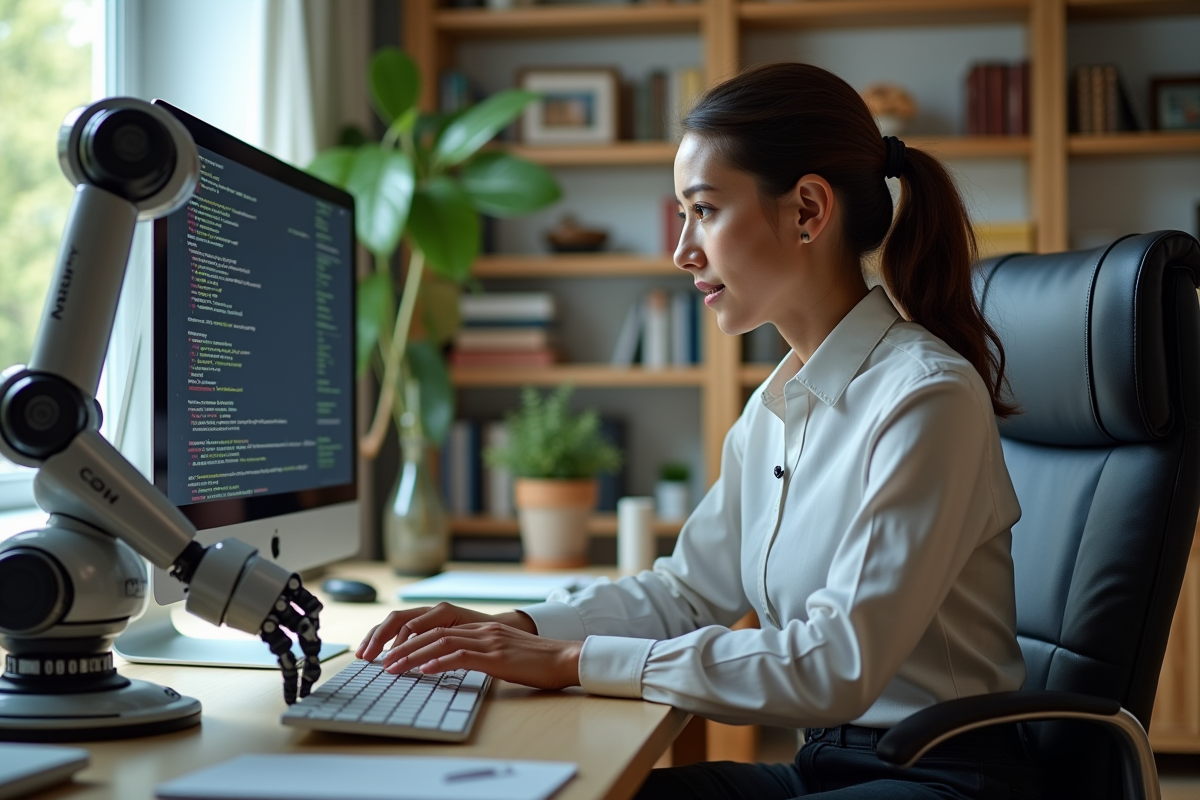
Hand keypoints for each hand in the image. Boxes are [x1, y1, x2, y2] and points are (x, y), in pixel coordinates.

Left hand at [356, 602, 535, 660]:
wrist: (565, 659)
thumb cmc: (536, 663)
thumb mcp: (502, 656)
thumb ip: (479, 656)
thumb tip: (452, 666)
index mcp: (481, 629)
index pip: (436, 629)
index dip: (410, 639)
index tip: (389, 653)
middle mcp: (481, 631)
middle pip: (432, 633)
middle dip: (402, 647)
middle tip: (380, 661)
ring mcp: (489, 642)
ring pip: (441, 643)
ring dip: (413, 655)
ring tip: (393, 667)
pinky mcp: (497, 657)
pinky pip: (462, 656)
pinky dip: (439, 662)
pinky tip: (424, 670)